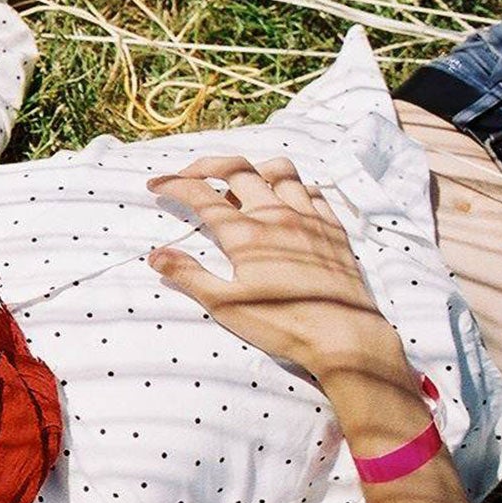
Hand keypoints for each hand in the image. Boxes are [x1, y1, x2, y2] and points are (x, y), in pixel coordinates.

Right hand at [147, 155, 405, 380]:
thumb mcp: (225, 306)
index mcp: (246, 235)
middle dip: (206, 166)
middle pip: (237, 169)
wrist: (346, 337)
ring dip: (252, 170)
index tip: (156, 185)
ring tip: (239, 188)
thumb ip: (189, 276)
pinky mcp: (333, 227)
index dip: (174, 185)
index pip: (202, 195)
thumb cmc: (283, 326)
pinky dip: (290, 188)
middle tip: (189, 176)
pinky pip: (312, 190)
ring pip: (279, 170)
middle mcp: (277, 216)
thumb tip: (156, 255)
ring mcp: (309, 217)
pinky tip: (283, 204)